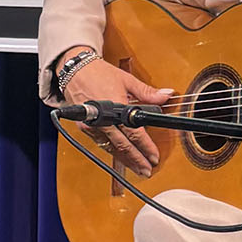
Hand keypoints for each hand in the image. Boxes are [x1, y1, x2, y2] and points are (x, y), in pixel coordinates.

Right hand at [60, 47, 173, 175]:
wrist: (75, 71)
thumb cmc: (99, 73)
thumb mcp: (127, 80)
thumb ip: (147, 92)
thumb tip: (166, 95)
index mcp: (115, 107)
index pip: (134, 133)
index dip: (146, 147)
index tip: (154, 156)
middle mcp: (102, 119)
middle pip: (122, 145)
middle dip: (137, 160)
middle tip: (147, 170)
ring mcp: (92, 125)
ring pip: (111, 148)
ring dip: (125, 160)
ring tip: (137, 169)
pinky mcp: (85, 127)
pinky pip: (101, 143)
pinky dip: (112, 151)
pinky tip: (121, 157)